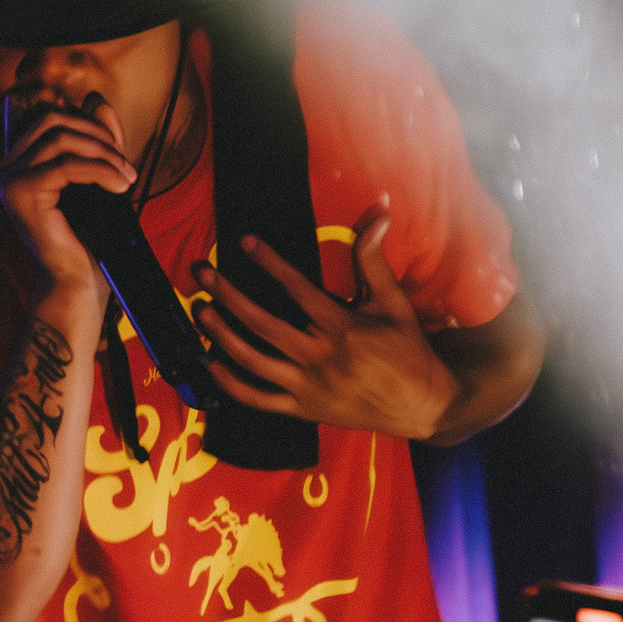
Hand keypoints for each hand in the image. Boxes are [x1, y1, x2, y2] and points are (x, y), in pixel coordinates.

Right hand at [0, 92, 135, 308]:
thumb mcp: (98, 177)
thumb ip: (98, 139)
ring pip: (60, 138)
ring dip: (103, 153)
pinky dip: (99, 170)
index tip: (120, 153)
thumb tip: (97, 99)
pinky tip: (120, 186)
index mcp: (19, 162)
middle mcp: (5, 167)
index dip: (91, 126)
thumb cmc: (88, 236)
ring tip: (127, 177)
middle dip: (98, 135)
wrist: (77, 282)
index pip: (53, 118)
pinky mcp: (19, 192)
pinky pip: (65, 165)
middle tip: (127, 166)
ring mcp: (7, 179)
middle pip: (54, 120)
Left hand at [191, 198, 456, 438]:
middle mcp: (321, 358)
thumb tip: (377, 210)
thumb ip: (375, 258)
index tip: (246, 242)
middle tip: (201, 272)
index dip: (269, 262)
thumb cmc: (408, 349)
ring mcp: (309, 388)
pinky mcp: (304, 411)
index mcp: (343, 328)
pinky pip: (258, 399)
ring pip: (253, 361)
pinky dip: (230, 383)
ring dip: (221, 334)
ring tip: (199, 310)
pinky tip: (210, 362)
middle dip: (227, 295)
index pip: (297, 288)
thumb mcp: (394, 302)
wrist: (423, 406)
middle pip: (262, 323)